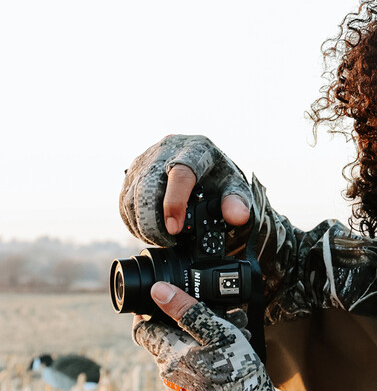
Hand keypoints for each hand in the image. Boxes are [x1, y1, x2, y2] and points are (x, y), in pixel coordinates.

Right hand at [120, 134, 251, 245]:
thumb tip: (237, 217)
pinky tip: (147, 231)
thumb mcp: (235, 188)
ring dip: (142, 223)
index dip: (174, 203)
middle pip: (149, 186)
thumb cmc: (220, 178)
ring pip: (132, 194)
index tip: (174, 229)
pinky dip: (133, 220)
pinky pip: (125, 199)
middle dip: (154, 221)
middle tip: (168, 241)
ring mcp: (146, 159)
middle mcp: (167, 149)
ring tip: (161, 239)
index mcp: (196, 149)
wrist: (204, 164)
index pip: (180, 174)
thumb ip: (237, 202)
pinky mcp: (133, 171)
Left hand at [132, 282, 293, 390]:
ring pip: (184, 352)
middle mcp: (166, 370)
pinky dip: (207, 356)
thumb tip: (158, 290)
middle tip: (219, 313)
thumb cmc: (235, 374)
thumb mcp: (218, 333)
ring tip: (236, 332)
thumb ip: (187, 310)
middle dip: (190, 321)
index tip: (166, 299)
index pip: (141, 327)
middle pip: (166, 337)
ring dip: (204, 338)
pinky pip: (193, 368)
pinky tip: (232, 353)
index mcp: (168, 352)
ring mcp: (178, 385)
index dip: (149, 310)